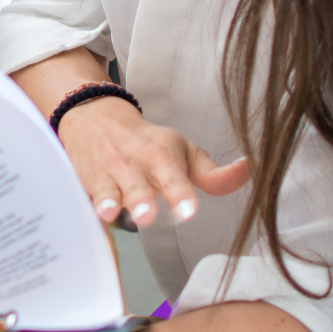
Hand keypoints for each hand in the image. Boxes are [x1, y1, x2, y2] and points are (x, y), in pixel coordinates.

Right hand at [58, 96, 250, 226]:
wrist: (93, 116)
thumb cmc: (145, 143)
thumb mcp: (182, 152)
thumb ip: (214, 174)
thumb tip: (251, 172)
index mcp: (160, 155)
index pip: (172, 176)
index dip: (180, 194)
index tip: (188, 211)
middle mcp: (132, 164)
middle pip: (137, 184)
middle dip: (141, 199)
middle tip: (147, 215)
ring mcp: (105, 172)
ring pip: (106, 189)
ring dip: (108, 200)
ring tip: (111, 211)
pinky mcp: (82, 179)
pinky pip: (81, 194)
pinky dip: (82, 204)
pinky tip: (83, 213)